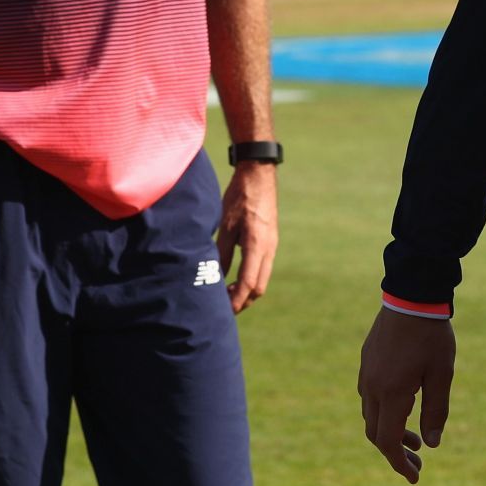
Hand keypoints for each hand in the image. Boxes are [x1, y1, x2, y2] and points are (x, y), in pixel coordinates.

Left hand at [217, 162, 276, 312]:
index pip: (248, 284)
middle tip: (223, 307)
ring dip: (246, 291)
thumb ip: (221, 253)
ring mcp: (272, 245)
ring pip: (262, 278)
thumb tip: (214, 277)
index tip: (223, 311)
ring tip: (226, 294)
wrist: (259, 174)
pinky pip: (263, 267)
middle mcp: (269, 249)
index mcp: (257, 246)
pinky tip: (235, 276)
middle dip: (242, 301)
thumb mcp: (226, 225)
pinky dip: (250, 278)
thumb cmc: (239, 197)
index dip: (236, 301)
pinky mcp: (270, 240)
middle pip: (259, 288)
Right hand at [358, 306, 455, 483]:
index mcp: (392, 394)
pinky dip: (383, 412)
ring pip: (370, 415)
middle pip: (375, 433)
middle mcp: (372, 387)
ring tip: (416, 438)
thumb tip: (431, 445)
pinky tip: (403, 407)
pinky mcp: (366, 361)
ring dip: (390, 432)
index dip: (399, 464)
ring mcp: (366, 373)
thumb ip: (436, 411)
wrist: (411, 296)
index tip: (415, 477)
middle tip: (418, 463)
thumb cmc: (431, 336)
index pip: (388, 442)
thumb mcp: (441, 376)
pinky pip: (369, 396)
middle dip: (395, 453)